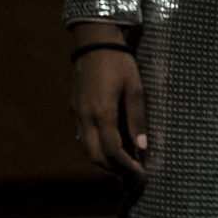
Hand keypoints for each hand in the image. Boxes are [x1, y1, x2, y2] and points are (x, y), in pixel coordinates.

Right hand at [70, 22, 146, 178]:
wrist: (95, 44)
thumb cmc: (120, 64)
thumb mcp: (135, 89)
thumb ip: (137, 119)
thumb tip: (143, 148)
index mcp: (101, 113)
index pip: (112, 150)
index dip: (126, 166)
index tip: (141, 173)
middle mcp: (85, 118)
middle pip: (94, 155)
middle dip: (113, 168)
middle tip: (133, 172)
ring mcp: (76, 114)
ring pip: (85, 149)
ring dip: (102, 160)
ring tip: (124, 163)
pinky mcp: (74, 109)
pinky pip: (81, 137)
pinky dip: (94, 148)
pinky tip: (109, 147)